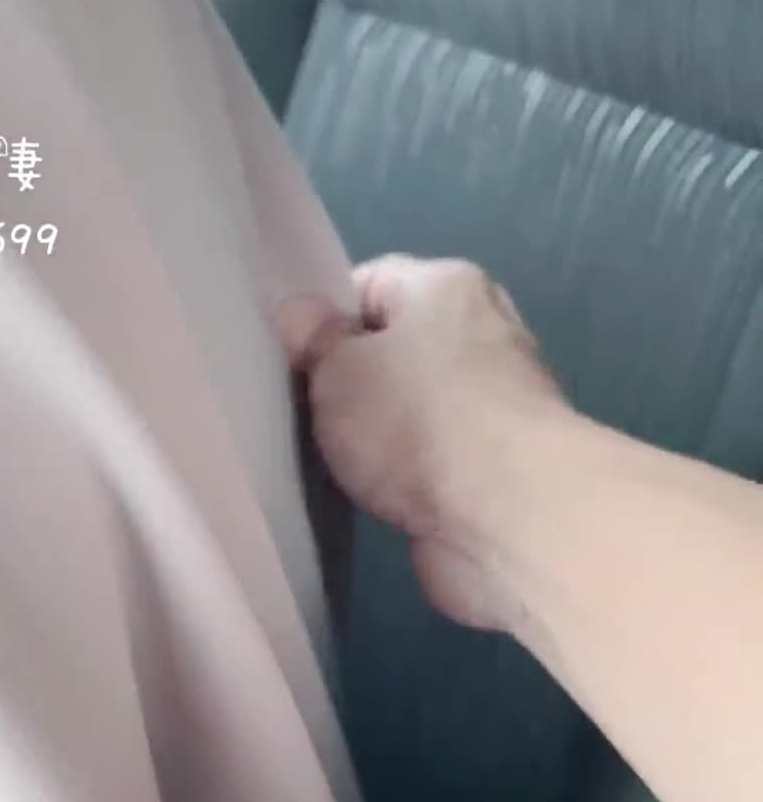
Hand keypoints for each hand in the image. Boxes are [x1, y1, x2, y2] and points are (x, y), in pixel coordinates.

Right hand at [277, 256, 569, 630]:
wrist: (510, 518)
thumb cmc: (416, 422)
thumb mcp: (338, 368)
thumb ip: (314, 338)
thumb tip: (303, 315)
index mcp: (446, 285)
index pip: (370, 283)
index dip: (324, 320)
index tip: (291, 363)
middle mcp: (482, 331)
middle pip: (396, 345)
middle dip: (351, 379)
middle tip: (304, 412)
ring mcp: (497, 400)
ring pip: (415, 404)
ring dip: (379, 432)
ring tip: (333, 458)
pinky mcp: (500, 462)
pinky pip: (434, 454)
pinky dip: (407, 471)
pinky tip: (375, 491)